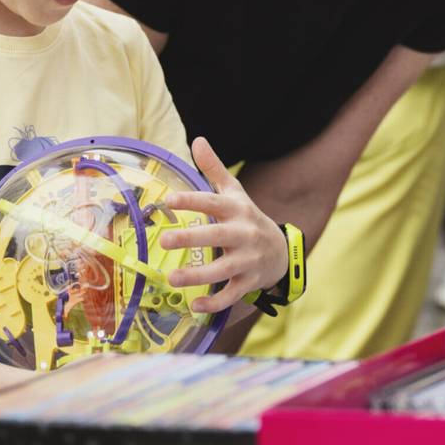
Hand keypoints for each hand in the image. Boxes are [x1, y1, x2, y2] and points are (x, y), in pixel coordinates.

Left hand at [154, 137, 294, 313]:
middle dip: (191, 238)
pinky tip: (194, 305)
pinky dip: (214, 302)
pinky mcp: (249, 282)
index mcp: (236, 210)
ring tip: (171, 278)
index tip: (169, 200)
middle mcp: (243, 233)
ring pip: (223, 269)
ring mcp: (248, 259)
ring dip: (197, 275)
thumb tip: (197, 140)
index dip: (192, 201)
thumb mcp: (235, 193)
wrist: (281, 251)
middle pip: (217, 236)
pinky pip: (232, 294)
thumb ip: (214, 169)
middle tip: (164, 241)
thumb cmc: (247, 218)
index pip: (213, 203)